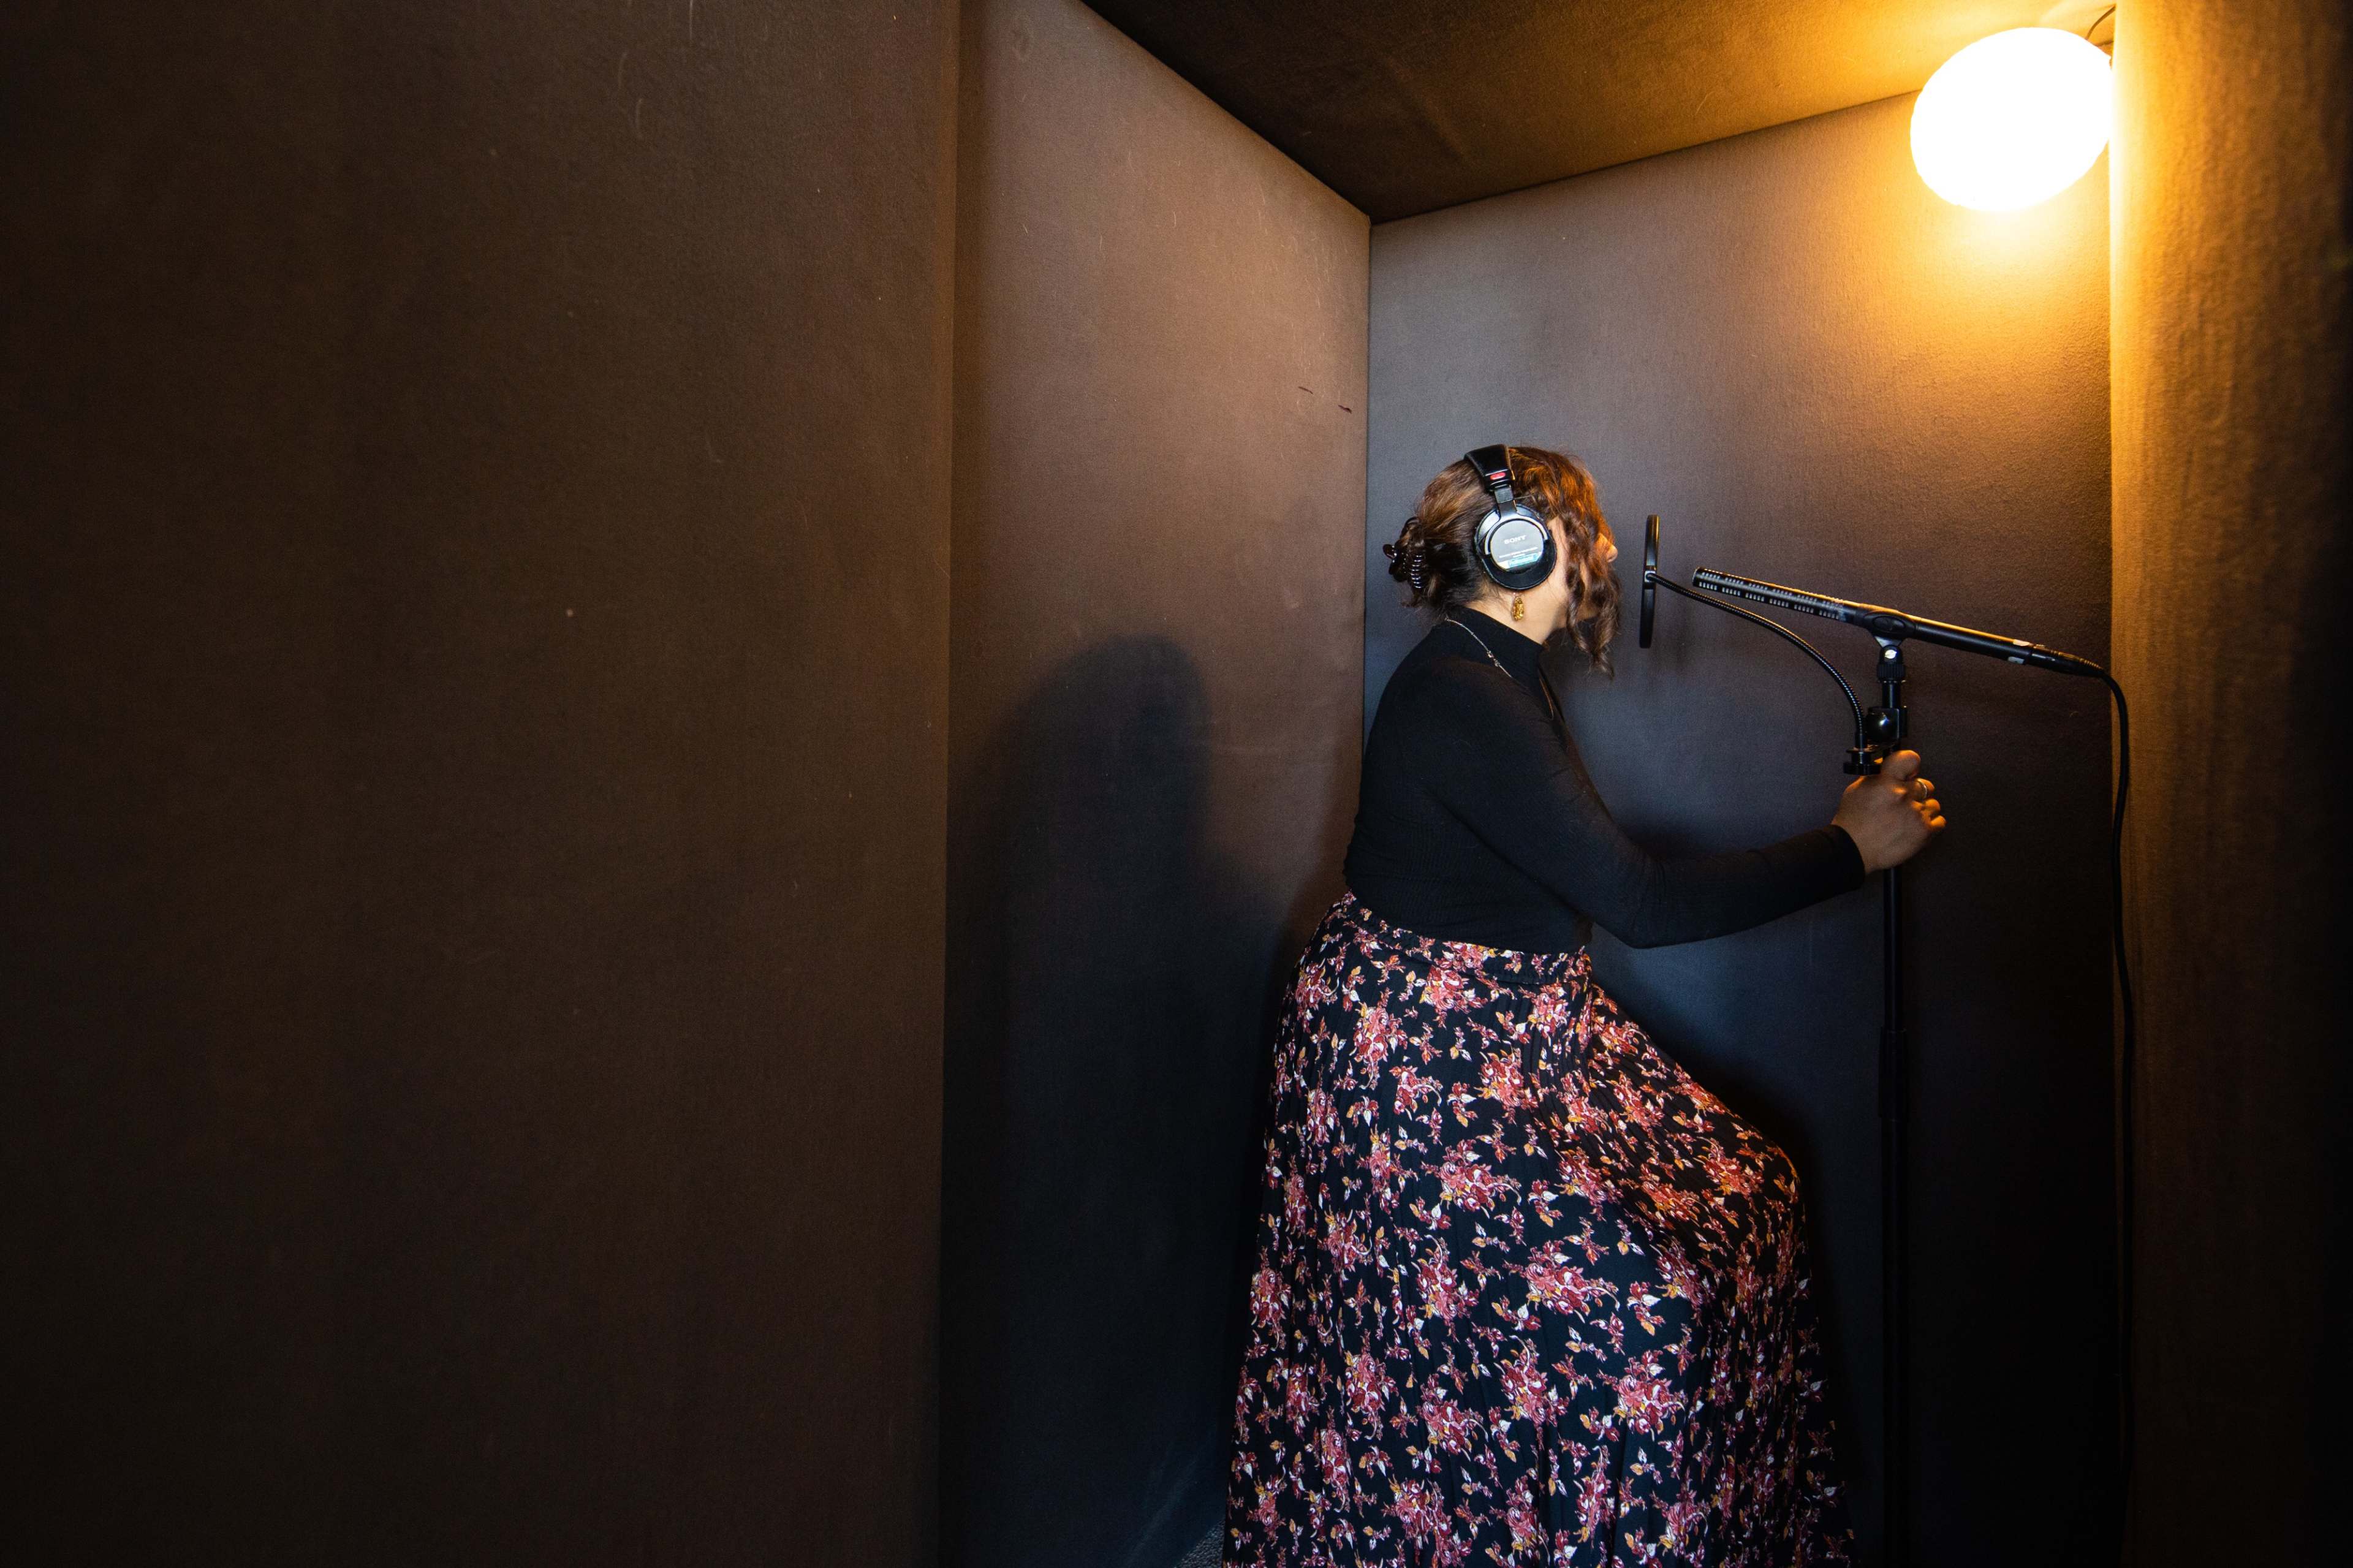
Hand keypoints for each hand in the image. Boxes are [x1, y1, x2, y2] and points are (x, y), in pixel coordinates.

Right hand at [1831, 749, 1946, 872]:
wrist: (1852, 850)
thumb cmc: (1852, 823)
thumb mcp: (1857, 790)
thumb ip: (1876, 775)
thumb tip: (1886, 765)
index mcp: (1886, 782)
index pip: (1910, 759)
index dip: (1912, 765)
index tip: (1910, 772)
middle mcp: (1903, 795)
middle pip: (1926, 785)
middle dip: (1915, 793)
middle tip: (1903, 803)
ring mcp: (1915, 814)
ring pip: (1933, 804)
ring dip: (1923, 810)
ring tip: (1906, 819)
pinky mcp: (1924, 832)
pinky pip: (1939, 822)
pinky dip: (1930, 825)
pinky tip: (1914, 827)